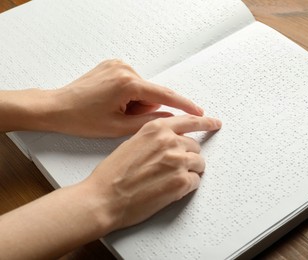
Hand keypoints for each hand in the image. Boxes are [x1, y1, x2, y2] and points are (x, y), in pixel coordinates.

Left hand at [47, 59, 203, 136]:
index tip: (199, 112)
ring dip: (134, 102)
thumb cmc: (81, 119)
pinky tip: (111, 101)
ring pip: (142, 89)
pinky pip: (132, 82)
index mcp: (127, 83)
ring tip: (113, 110)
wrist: (56, 108)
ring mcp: (118, 65)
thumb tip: (171, 119)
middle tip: (122, 118)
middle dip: (143, 108)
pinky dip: (128, 95)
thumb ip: (149, 123)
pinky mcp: (112, 65)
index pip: (164, 95)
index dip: (184, 106)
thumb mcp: (118, 128)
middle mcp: (124, 69)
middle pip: (150, 94)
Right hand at [83, 115, 221, 230]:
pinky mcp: (181, 182)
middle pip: (195, 146)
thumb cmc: (113, 174)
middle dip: (187, 156)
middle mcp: (170, 141)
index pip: (190, 120)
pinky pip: (196, 181)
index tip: (215, 123)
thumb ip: (155, 138)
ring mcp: (178, 161)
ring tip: (167, 179)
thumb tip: (171, 141)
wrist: (103, 198)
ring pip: (198, 163)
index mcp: (156, 128)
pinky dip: (186, 186)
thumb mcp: (133, 143)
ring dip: (188, 171)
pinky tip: (168, 189)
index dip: (205, 122)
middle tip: (171, 168)